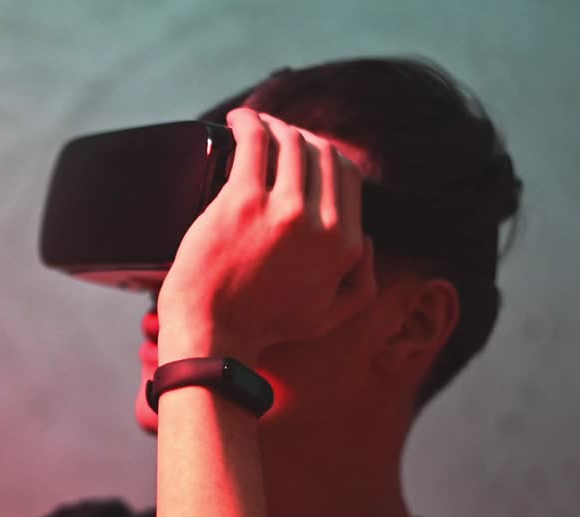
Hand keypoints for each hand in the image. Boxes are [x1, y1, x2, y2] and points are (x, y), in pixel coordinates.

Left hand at [157, 108, 375, 360]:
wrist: (212, 334)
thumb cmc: (262, 327)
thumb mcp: (328, 317)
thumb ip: (362, 283)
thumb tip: (366, 239)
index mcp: (344, 246)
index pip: (347, 176)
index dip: (326, 155)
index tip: (302, 150)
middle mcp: (320, 224)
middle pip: (321, 153)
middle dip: (300, 136)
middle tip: (275, 134)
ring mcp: (282, 209)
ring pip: (290, 142)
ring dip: (275, 124)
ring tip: (256, 123)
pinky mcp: (242, 201)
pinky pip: (255, 142)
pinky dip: (249, 122)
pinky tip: (239, 119)